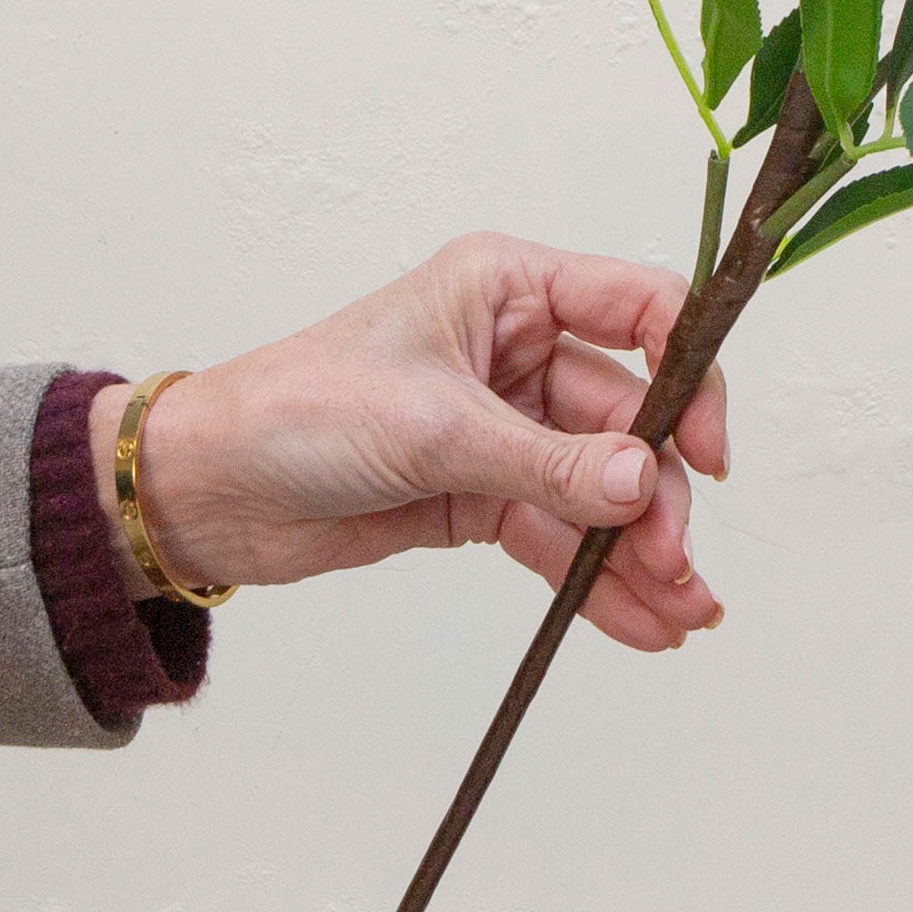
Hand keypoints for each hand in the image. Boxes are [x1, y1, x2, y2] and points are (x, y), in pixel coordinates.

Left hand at [87, 234, 727, 650]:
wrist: (206, 491)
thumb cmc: (295, 410)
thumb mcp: (432, 428)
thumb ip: (547, 463)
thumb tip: (645, 483)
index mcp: (508, 289)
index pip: (640, 309)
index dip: (689, 373)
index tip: (706, 450)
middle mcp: (519, 349)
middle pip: (631, 418)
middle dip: (658, 494)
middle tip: (675, 561)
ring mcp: (505, 426)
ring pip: (602, 488)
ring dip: (640, 550)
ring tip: (680, 613)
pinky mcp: (483, 494)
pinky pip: (560, 534)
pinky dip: (597, 580)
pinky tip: (640, 622)